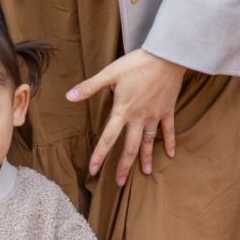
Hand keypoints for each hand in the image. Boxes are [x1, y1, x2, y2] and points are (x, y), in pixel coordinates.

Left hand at [66, 49, 185, 185]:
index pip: (108, 139)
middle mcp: (138, 118)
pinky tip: (170, 155)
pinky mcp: (167, 110)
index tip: (93, 171)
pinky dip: (170, 142)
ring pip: (149, 142)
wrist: (167, 56)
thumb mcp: (110, 73)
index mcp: (122, 111)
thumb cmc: (136, 63)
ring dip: (146, 158)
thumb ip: (89, 87)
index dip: (100, 156)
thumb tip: (68, 96)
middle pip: (130, 147)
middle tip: (120, 183)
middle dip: (124, 166)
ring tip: (146, 173)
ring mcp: (154, 116)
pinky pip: (168, 130)